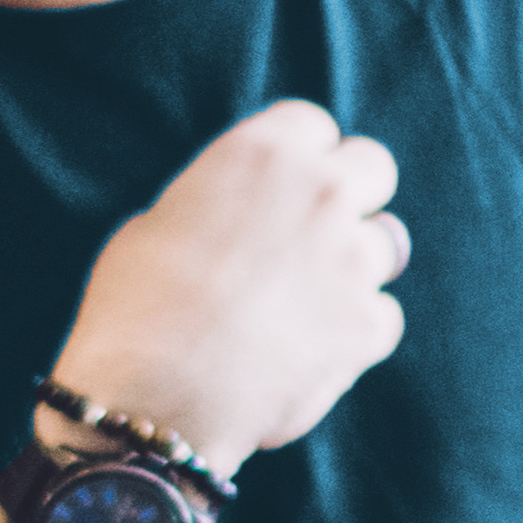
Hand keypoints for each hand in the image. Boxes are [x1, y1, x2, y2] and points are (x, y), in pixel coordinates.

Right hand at [48, 98, 411, 467]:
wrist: (154, 399)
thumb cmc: (136, 308)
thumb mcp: (157, 223)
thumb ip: (219, 202)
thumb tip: (239, 218)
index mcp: (264, 153)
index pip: (312, 124)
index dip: (298, 157)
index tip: (281, 186)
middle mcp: (322, 192)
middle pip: (372, 166)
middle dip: (351, 192)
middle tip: (313, 232)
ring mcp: (355, 259)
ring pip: (386, 244)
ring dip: (355, 265)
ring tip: (301, 304)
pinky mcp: (370, 325)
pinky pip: (382, 316)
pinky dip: (354, 332)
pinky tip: (306, 351)